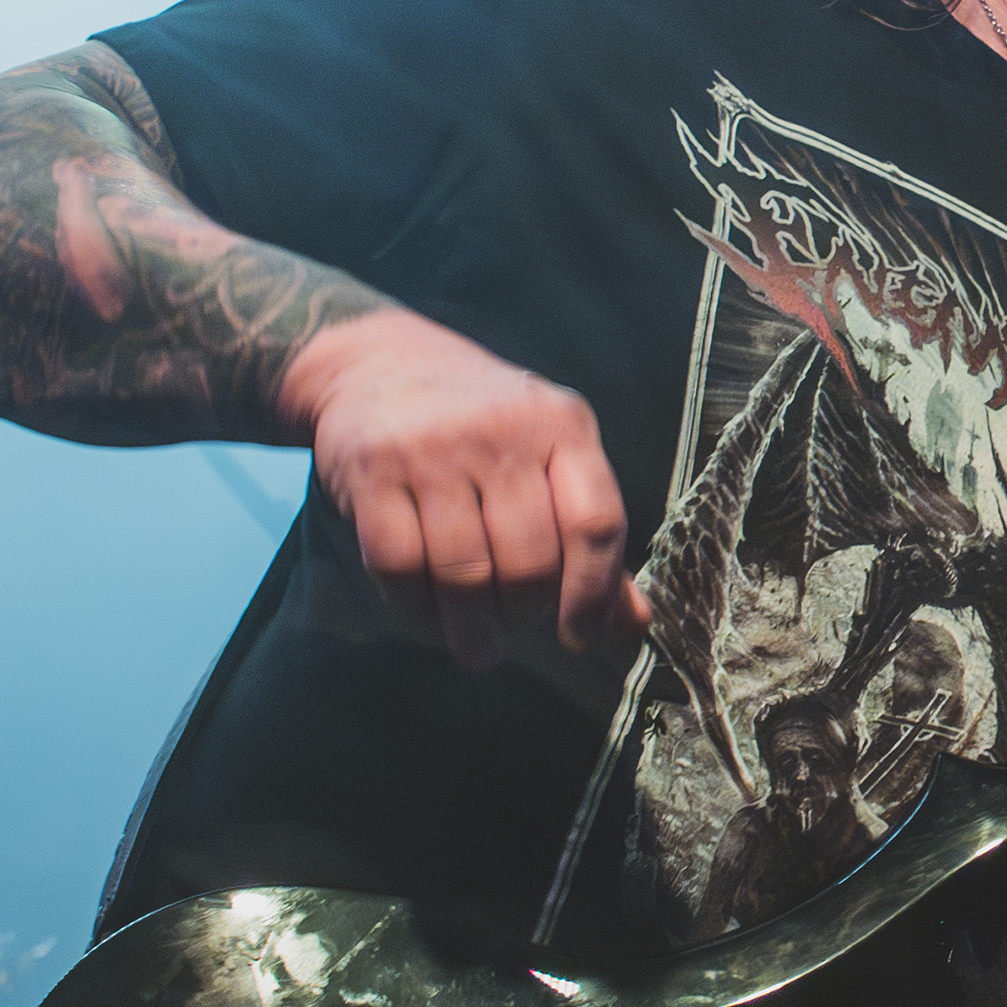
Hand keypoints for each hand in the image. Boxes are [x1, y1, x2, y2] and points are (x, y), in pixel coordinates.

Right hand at [277, 308, 652, 669]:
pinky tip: (426, 611)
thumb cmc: (482, 422)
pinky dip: (415, 606)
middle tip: (512, 635)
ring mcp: (433, 448)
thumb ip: (590, 536)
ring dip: (470, 628)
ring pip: (463, 572)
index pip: (595, 522)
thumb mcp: (549, 454)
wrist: (376, 361)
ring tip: (476, 646)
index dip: (593, 594)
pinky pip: (399, 566)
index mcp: (564, 425)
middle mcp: (503, 432)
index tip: (581, 638)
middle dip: (524, 618)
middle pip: (529, 560)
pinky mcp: (371, 469)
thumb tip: (635, 625)